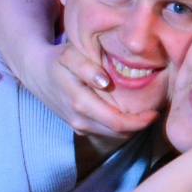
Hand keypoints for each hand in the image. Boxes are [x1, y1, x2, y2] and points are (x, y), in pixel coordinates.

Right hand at [23, 42, 156, 137]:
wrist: (37, 73)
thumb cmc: (59, 60)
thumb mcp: (70, 56)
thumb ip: (87, 67)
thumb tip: (104, 82)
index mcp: (80, 103)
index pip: (117, 122)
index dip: (139, 121)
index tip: (155, 111)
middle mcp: (79, 120)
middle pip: (118, 133)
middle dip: (138, 125)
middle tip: (153, 111)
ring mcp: (78, 126)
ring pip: (113, 135)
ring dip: (129, 126)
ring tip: (142, 111)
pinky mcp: (78, 128)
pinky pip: (105, 132)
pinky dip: (118, 125)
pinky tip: (125, 111)